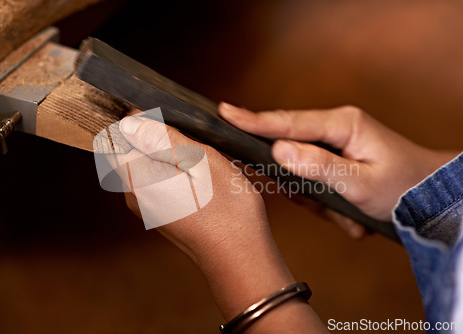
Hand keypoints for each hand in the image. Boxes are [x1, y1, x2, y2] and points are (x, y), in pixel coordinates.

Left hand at [113, 115, 327, 332]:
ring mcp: (144, 206)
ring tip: (197, 161)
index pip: (113, 137)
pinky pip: (154, 179)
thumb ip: (162, 138)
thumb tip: (129, 122)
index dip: (135, 121)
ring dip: (166, 153)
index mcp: (138, 179)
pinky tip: (197, 177)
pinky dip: (172, 170)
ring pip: (143, 163)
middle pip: (128, 149)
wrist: (239, 255)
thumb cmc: (227, 208)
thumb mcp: (200, 161)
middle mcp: (133, 194)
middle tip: (189, 142)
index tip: (166, 122)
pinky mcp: (157, 211)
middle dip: (153, 137)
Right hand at [219, 103, 457, 234]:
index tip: (223, 112)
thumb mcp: (360, 183)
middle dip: (302, 186)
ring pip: (300, 174)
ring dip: (320, 201)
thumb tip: (277, 150)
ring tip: (348, 213)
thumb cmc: (403, 186)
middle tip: (325, 203)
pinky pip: (313, 184)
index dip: (254, 120)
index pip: (288, 122)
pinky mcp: (332, 162)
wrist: (428, 196)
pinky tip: (349, 213)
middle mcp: (334, 129)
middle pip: (290, 150)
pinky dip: (327, 204)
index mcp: (341, 124)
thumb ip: (318, 166)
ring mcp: (333, 146)